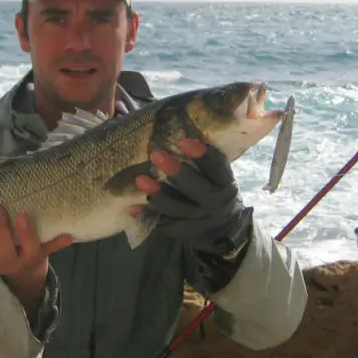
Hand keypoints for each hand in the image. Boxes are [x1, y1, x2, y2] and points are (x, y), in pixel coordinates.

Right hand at [0, 206, 72, 318]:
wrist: (23, 269)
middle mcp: (5, 262)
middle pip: (2, 251)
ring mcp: (26, 258)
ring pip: (28, 250)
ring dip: (26, 233)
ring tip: (22, 215)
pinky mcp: (43, 253)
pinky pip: (52, 249)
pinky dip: (59, 242)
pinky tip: (68, 236)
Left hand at [135, 138, 250, 254]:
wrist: (224, 227)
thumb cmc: (215, 188)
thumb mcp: (218, 175)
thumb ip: (205, 159)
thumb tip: (185, 126)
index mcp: (225, 183)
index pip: (217, 167)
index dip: (202, 154)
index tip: (183, 141)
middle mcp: (214, 202)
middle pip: (196, 188)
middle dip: (176, 172)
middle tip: (155, 155)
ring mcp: (199, 220)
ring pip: (177, 208)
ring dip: (158, 194)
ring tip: (140, 180)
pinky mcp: (184, 231)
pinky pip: (165, 224)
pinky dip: (149, 215)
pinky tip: (133, 208)